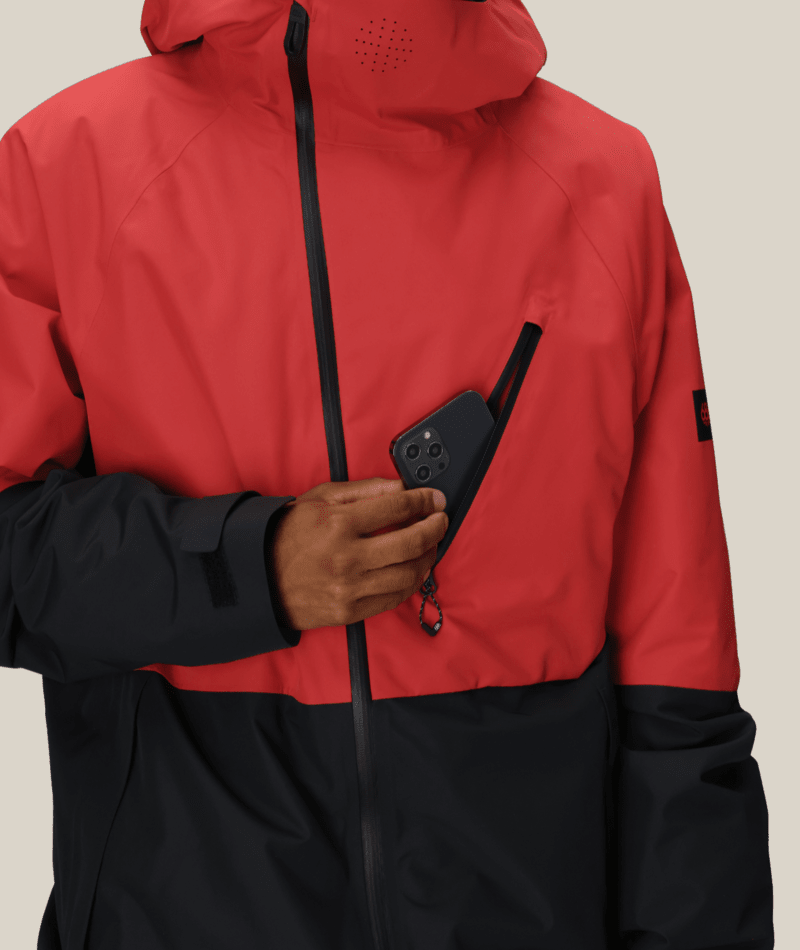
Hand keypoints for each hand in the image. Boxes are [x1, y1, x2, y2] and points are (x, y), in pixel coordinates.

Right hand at [268, 477, 447, 630]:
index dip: (424, 500)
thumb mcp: (320, 499)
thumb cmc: (288, 534)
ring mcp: (349, 588)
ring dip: (428, 556)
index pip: (396, 506)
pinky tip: (416, 569)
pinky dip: (412, 582)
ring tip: (431, 545)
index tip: (435, 499)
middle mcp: (346, 557)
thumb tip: (401, 487)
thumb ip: (364, 491)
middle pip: (410, 542)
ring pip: (408, 573)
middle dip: (435, 528)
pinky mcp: (350, 611)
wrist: (260, 578)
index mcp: (338, 523)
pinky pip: (394, 597)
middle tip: (441, 520)